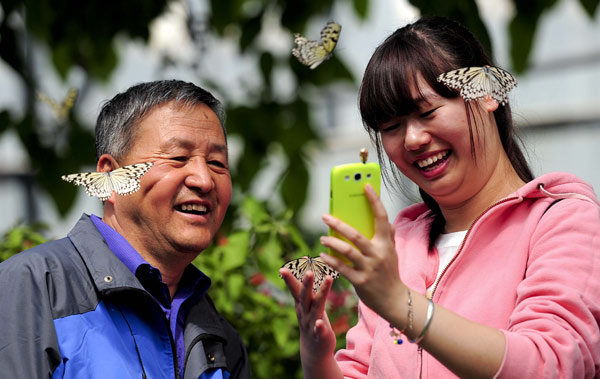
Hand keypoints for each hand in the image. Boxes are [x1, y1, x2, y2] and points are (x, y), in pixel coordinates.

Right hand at [280, 268, 336, 366]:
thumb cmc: (312, 321)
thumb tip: (305, 270)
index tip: (282, 268)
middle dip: (306, 284)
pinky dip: (319, 327)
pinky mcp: (320, 336)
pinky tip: (320, 323)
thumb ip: (306, 290)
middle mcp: (304, 313)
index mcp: (302, 304)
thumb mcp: (308, 305)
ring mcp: (311, 324)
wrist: (313, 350)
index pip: (295, 290)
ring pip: (315, 309)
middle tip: (309, 272)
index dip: (290, 279)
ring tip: (328, 280)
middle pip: (304, 297)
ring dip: (321, 294)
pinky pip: (319, 331)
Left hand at [319, 183, 406, 322]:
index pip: (381, 217)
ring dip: (332, 243)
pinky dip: (331, 261)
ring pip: (347, 251)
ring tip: (322, 237)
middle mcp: (378, 254)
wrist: (394, 299)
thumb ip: (388, 235)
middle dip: (338, 224)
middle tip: (325, 216)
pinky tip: (322, 255)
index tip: (365, 186)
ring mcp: (369, 268)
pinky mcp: (360, 281)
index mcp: (386, 243)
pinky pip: (342, 268)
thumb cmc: (389, 272)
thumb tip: (384, 219)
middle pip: (356, 234)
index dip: (374, 200)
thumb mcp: (392, 251)